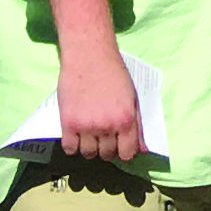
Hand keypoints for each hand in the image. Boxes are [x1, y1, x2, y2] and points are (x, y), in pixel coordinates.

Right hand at [56, 23, 145, 164]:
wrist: (89, 55)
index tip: (119, 146)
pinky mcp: (68, 123)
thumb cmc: (114, 74)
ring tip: (89, 133)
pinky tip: (76, 133)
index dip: (124, 152)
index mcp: (126, 119)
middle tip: (103, 135)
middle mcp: (107, 126)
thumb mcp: (132, 98)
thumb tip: (143, 150)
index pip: (127, 154)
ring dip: (89, 148)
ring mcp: (86, 126)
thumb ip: (138, 125)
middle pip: (107, 155)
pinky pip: (70, 149)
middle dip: (106, 148)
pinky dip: (72, 145)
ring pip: (88, 154)